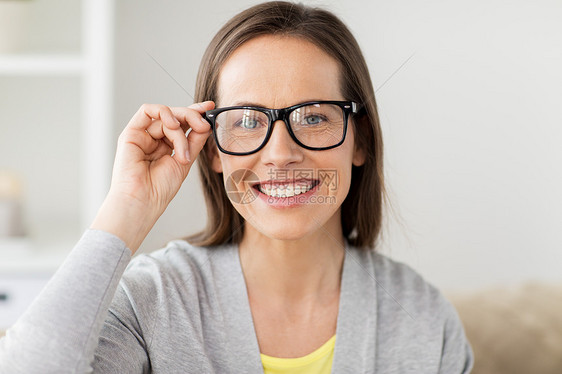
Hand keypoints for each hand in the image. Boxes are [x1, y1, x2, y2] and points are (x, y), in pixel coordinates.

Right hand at [90, 101, 214, 252]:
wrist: (142, 202)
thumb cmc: (160, 189)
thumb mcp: (185, 161)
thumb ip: (194, 141)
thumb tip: (206, 123)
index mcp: (167, 146)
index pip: (182, 123)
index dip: (196, 113)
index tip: (212, 108)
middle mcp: (154, 138)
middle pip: (175, 115)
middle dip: (192, 116)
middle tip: (204, 125)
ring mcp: (142, 135)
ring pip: (166, 115)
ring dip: (180, 128)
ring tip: (183, 150)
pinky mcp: (131, 133)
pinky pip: (147, 110)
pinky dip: (164, 113)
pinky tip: (173, 126)